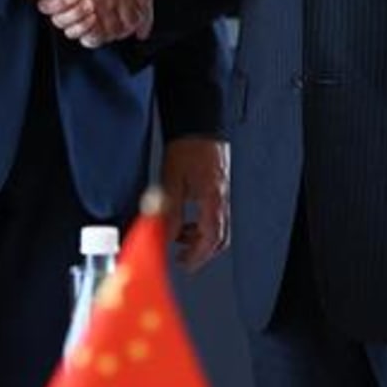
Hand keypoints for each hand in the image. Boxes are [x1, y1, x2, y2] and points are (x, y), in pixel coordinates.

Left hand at [160, 137, 228, 270]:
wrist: (198, 122)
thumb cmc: (187, 146)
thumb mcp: (171, 181)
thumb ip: (168, 211)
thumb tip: (163, 236)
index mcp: (213, 199)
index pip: (210, 238)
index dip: (197, 256)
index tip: (184, 264)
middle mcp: (222, 198)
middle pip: (220, 238)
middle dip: (202, 252)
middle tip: (183, 258)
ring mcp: (222, 193)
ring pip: (219, 227)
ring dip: (200, 238)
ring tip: (180, 237)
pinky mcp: (219, 186)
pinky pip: (215, 214)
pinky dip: (201, 224)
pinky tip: (187, 219)